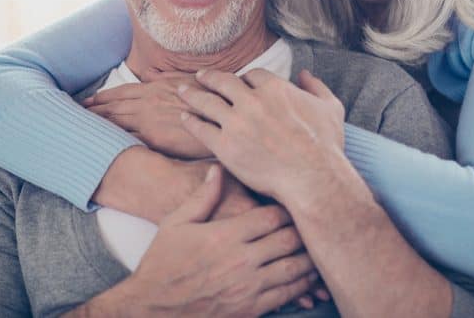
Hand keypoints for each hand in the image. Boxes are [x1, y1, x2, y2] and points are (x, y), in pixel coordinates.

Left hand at [83, 70, 212, 158]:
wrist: (226, 112)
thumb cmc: (210, 97)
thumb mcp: (187, 81)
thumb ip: (166, 78)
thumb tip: (149, 75)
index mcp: (155, 87)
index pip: (121, 92)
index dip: (101, 97)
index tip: (86, 102)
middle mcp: (148, 101)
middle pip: (112, 107)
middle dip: (91, 112)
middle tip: (70, 116)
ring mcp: (150, 119)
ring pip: (115, 122)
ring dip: (94, 125)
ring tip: (76, 130)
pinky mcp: (155, 137)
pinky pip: (126, 138)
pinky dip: (110, 140)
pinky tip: (98, 145)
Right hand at [122, 165, 318, 317]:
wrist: (153, 307)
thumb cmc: (162, 263)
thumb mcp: (175, 223)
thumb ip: (202, 197)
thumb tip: (218, 169)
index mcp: (225, 235)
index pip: (271, 217)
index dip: (287, 208)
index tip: (295, 203)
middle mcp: (241, 260)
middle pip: (288, 240)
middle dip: (304, 230)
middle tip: (315, 221)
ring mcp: (247, 287)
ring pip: (293, 268)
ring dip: (309, 258)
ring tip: (320, 247)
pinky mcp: (250, 310)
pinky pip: (285, 295)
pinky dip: (302, 285)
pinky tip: (309, 278)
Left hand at [178, 68, 345, 202]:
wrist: (312, 178)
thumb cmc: (325, 146)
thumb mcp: (330, 108)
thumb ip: (317, 87)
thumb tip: (304, 74)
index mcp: (275, 88)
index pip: (252, 75)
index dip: (244, 78)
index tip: (238, 82)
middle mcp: (252, 101)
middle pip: (224, 83)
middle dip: (210, 78)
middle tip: (200, 76)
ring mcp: (236, 122)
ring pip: (207, 102)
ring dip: (193, 95)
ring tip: (183, 91)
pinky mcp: (225, 145)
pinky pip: (201, 128)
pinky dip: (190, 121)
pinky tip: (184, 118)